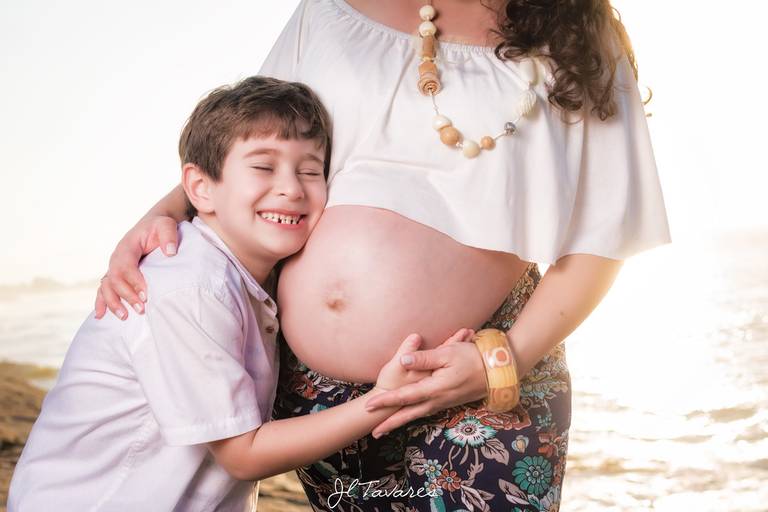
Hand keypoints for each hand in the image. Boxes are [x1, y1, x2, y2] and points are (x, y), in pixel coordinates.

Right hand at [94, 215, 178, 319]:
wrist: (154, 225)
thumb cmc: (160, 227)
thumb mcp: (166, 225)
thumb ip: (169, 236)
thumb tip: (170, 253)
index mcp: (127, 246)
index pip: (125, 265)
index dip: (134, 281)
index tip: (146, 294)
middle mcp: (117, 257)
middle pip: (114, 279)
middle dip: (126, 295)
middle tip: (141, 310)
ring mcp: (115, 266)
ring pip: (106, 286)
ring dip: (113, 302)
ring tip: (125, 316)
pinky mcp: (116, 274)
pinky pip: (104, 288)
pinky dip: (101, 302)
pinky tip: (100, 315)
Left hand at [365, 328, 484, 437]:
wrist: (499, 372)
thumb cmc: (474, 358)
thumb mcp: (448, 353)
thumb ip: (424, 358)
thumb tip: (402, 361)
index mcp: (435, 388)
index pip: (405, 396)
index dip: (386, 401)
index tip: (369, 406)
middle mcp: (438, 400)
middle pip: (409, 414)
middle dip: (390, 423)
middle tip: (373, 433)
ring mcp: (445, 403)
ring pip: (418, 415)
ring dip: (401, 421)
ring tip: (386, 428)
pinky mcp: (450, 402)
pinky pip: (427, 412)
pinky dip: (415, 415)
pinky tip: (411, 416)